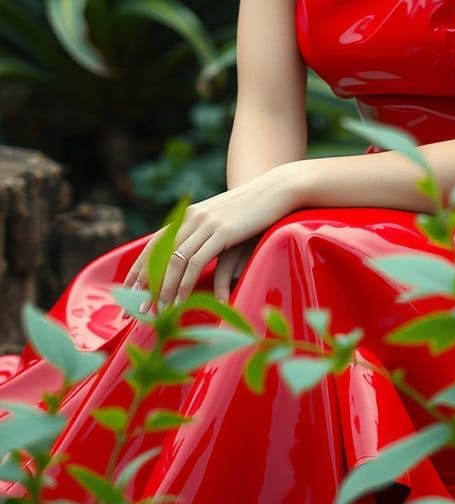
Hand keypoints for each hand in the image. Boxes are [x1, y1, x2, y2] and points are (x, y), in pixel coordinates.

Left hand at [122, 167, 300, 309]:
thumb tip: (194, 258)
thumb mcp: (223, 221)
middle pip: (160, 254)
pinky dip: (184, 285)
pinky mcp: (222, 232)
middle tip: (137, 308)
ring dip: (163, 289)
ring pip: (174, 261)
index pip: (156, 243)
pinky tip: (181, 301)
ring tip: (157, 312)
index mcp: (190, 214)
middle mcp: (193, 217)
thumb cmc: (252, 210)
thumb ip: (206, 236)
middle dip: (145, 283)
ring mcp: (206, 223)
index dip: (140, 266)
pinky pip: (196, 263)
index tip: (129, 289)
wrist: (276, 191)